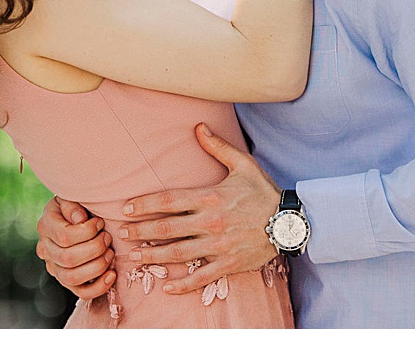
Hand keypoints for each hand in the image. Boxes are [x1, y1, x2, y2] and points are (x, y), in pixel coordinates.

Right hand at [37, 195, 115, 299]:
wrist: (77, 216)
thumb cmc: (79, 204)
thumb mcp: (72, 196)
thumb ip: (73, 204)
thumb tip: (79, 219)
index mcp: (46, 226)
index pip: (64, 236)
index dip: (87, 231)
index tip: (100, 222)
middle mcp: (46, 249)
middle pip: (68, 258)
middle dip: (95, 248)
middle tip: (108, 237)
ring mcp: (55, 268)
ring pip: (72, 277)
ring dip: (97, 266)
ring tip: (110, 253)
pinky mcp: (68, 281)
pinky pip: (81, 292)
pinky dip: (99, 287)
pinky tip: (112, 274)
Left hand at [115, 124, 283, 294]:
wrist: (291, 221)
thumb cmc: (265, 192)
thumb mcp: (244, 165)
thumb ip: (218, 147)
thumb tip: (198, 127)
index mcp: (211, 197)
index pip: (169, 201)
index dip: (145, 205)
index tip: (128, 209)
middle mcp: (211, 223)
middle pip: (167, 228)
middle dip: (141, 231)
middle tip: (122, 233)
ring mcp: (219, 246)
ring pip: (178, 254)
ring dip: (153, 256)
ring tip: (135, 256)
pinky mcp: (229, 263)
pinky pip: (202, 277)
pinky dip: (183, 285)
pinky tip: (168, 287)